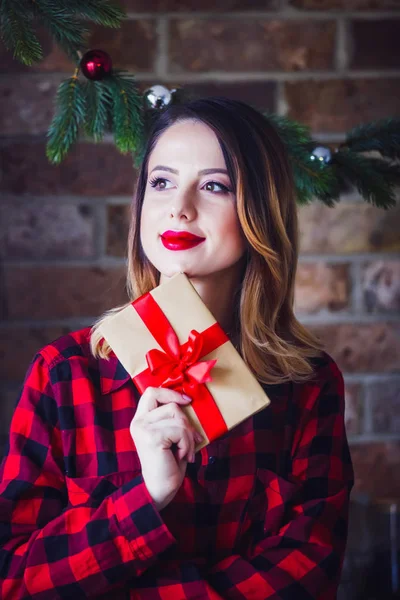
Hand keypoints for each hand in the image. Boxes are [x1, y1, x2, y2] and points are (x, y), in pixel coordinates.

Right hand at [130, 387, 202, 510]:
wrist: (161, 488)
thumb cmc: (169, 462)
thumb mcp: (170, 434)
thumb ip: (172, 417)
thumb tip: (188, 400)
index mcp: (141, 419)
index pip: (152, 392)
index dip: (170, 393)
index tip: (187, 401)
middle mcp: (138, 422)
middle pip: (171, 405)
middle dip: (187, 422)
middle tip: (191, 440)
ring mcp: (143, 429)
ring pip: (178, 418)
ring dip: (188, 436)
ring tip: (186, 451)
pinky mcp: (152, 437)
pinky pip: (179, 430)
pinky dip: (187, 444)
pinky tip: (182, 456)